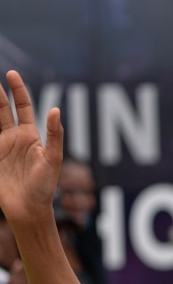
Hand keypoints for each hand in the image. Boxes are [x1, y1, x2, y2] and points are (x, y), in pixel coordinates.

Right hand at [0, 71, 63, 223]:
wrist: (29, 209)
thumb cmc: (45, 186)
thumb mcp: (53, 159)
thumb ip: (54, 135)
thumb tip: (55, 109)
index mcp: (31, 136)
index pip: (24, 107)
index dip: (18, 90)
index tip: (11, 74)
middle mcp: (15, 139)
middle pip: (3, 110)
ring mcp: (1, 148)